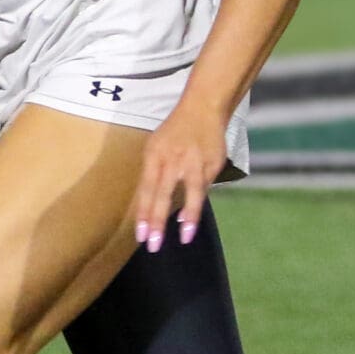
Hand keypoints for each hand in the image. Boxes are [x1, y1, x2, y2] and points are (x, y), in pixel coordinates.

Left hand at [131, 99, 227, 252]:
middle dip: (157, 221)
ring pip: (191, 193)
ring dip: (189, 217)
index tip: (141, 235)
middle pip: (163, 193)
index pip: (146, 189)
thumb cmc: (175, 131)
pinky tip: (191, 221)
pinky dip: (197, 205)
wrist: (203, 108)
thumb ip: (153, 174)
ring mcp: (196, 162)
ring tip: (184, 237)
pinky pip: (204, 188)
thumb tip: (150, 204)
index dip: (143, 213)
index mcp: (155, 155)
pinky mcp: (213, 164)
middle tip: (153, 245)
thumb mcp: (155, 147)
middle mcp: (174, 159)